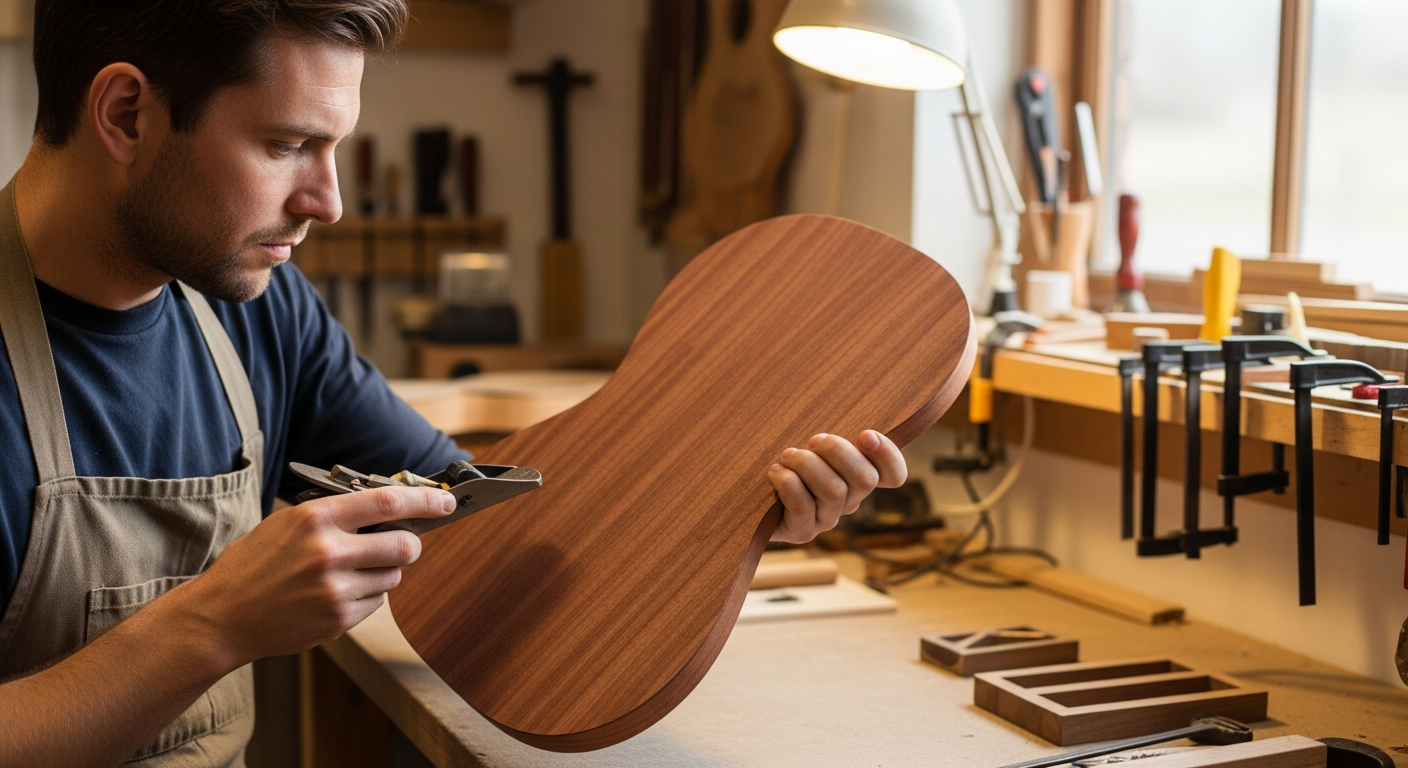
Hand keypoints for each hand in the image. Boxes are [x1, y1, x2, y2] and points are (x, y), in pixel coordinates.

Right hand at [172, 487, 453, 666]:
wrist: (221, 615)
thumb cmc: (256, 564)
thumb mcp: (288, 523)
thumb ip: (337, 514)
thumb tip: (392, 510)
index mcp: (315, 518)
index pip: (387, 502)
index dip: (426, 501)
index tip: (447, 501)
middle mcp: (329, 552)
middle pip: (404, 545)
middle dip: (409, 545)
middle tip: (400, 544)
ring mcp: (334, 589)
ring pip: (393, 577)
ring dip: (383, 573)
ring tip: (348, 572)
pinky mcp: (337, 619)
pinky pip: (377, 603)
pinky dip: (366, 597)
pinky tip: (334, 595)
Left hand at [767, 430, 906, 543]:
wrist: (747, 494)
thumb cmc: (784, 458)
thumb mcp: (810, 443)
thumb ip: (829, 436)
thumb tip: (851, 427)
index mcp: (857, 476)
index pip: (893, 475)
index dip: (888, 456)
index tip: (865, 434)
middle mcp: (849, 500)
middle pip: (865, 479)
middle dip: (837, 451)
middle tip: (813, 441)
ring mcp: (827, 518)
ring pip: (833, 490)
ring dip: (807, 464)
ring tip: (787, 456)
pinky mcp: (803, 531)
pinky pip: (803, 505)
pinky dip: (787, 482)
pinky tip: (774, 472)